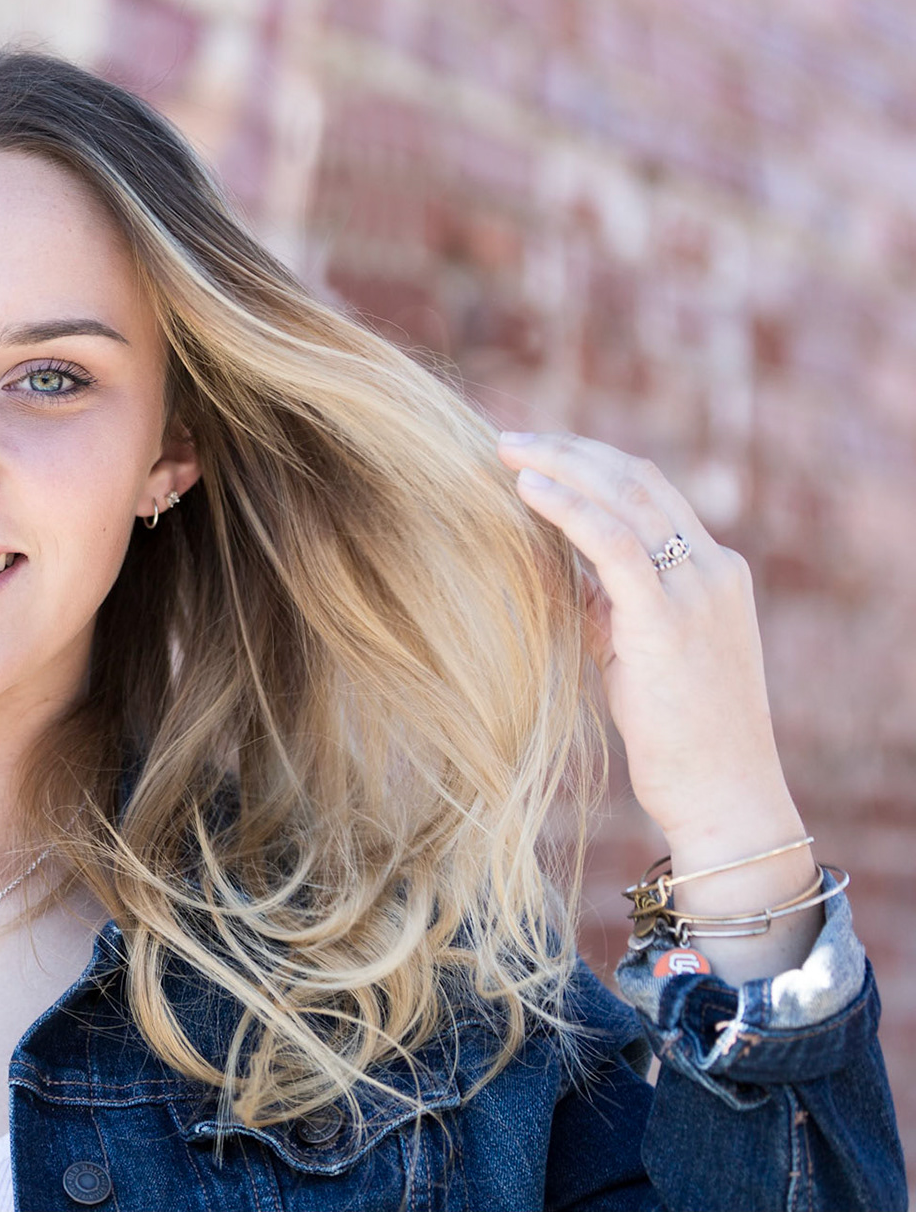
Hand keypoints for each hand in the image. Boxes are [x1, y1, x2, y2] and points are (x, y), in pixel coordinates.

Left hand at [496, 431, 817, 981]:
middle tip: (510, 437)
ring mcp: (697, 590)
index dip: (593, 464)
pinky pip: (614, 542)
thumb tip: (562, 574)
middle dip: (572, 450)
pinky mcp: (668, 619)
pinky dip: (569, 506)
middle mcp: (713, 570)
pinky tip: (529, 489)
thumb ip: (611, 606)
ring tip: (507, 449)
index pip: (652, 492)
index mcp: (714, 572)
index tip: (538, 453)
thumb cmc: (676, 734)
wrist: (722, 793)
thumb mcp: (639, 652)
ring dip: (562, 465)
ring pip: (627, 497)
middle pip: (640, 479)